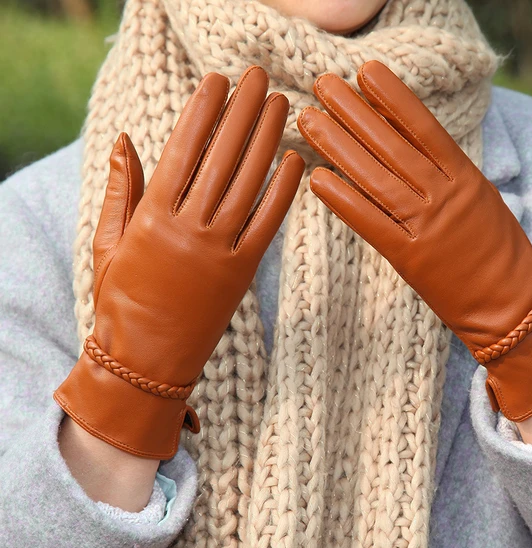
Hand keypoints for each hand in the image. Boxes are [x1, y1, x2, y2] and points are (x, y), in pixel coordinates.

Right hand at [55, 66, 304, 458]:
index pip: (183, 149)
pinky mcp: (242, 274)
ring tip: (281, 105)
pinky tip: (296, 160)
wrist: (146, 361)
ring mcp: (218, 251)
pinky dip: (283, 192)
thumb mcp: (109, 243)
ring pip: (249, 184)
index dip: (205, 110)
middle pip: (222, 157)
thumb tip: (125, 139)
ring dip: (268, 140)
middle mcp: (188, 228)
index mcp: (152, 217)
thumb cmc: (121, 301)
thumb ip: (122, 190)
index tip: (219, 80)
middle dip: (242, 111)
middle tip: (259, 76)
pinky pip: (267, 224)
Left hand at [297, 60, 531, 420]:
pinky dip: (344, 200)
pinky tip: (318, 178)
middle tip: (323, 85)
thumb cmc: (498, 252)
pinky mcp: (411, 259)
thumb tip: (412, 145)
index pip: (424, 128)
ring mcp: (427, 227)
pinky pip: (371, 223)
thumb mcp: (482, 200)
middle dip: (354, 112)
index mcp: (466, 178)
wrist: (512, 305)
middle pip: (392, 146)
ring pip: (376, 178)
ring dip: (339, 147)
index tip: (366, 72)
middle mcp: (445, 196)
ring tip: (310, 121)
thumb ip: (449, 173)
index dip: (393, 98)